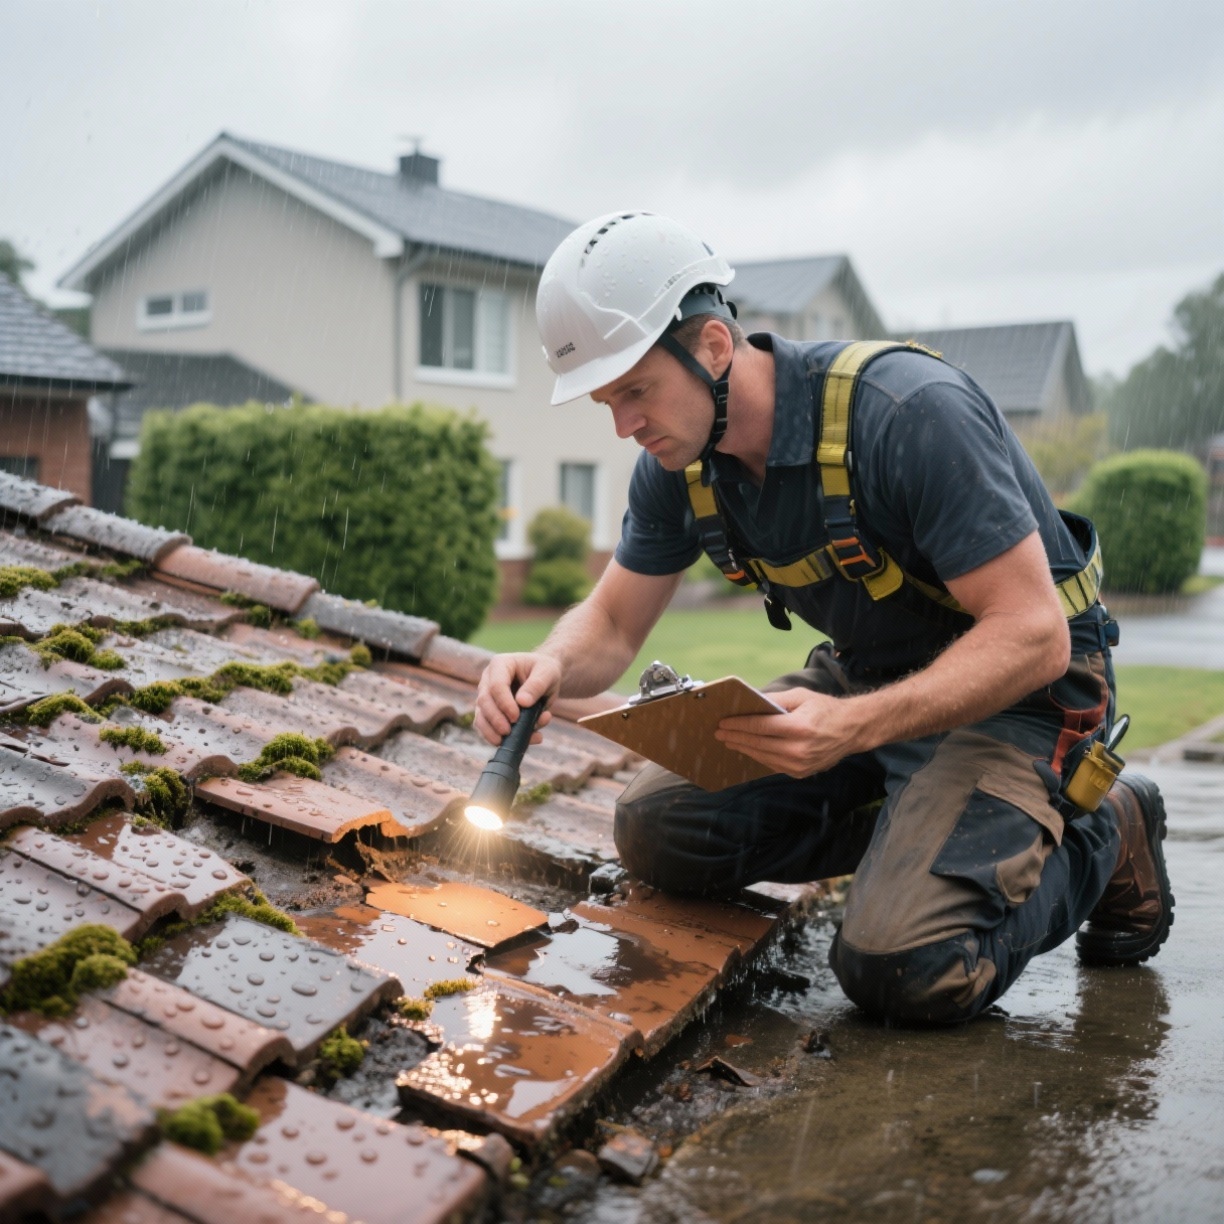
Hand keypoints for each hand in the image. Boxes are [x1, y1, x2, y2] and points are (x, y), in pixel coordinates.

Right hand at [474, 652, 559, 746]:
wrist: (544, 678)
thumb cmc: (545, 670)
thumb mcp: (548, 672)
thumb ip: (536, 685)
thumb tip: (522, 702)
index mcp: (500, 665)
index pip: (496, 685)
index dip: (504, 703)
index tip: (516, 717)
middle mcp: (488, 680)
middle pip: (484, 702)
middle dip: (495, 720)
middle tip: (508, 732)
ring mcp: (487, 698)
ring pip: (480, 717)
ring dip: (491, 732)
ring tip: (507, 742)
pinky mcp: (490, 714)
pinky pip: (487, 729)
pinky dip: (499, 739)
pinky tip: (521, 742)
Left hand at [714, 687, 863, 777]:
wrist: (852, 730)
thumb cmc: (825, 709)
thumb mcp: (801, 696)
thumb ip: (775, 699)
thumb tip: (751, 702)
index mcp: (799, 727)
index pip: (760, 727)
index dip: (739, 725)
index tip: (723, 722)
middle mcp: (799, 749)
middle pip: (758, 743)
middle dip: (736, 737)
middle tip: (719, 733)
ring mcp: (800, 764)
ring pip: (763, 757)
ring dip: (744, 748)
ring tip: (730, 741)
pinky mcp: (801, 773)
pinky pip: (773, 765)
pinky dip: (759, 756)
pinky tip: (749, 749)